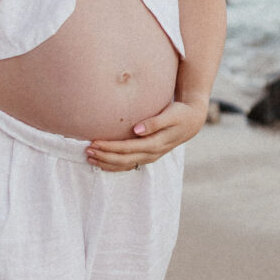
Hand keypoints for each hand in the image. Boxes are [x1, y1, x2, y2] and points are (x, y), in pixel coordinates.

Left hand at [85, 99, 207, 171]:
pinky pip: (128, 165)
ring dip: (106, 163)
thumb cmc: (180, 113)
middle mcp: (152, 153)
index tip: (94, 143)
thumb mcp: (171, 114)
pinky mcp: (147, 156)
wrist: (192, 121)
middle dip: (104, 156)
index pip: (128, 148)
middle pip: (123, 159)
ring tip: (89, 158)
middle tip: (86, 150)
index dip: (110, 147)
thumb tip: (137, 130)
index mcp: (156, 143)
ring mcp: (150, 157)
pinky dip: (114, 166)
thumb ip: (155, 122)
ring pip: (125, 165)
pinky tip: (101, 163)